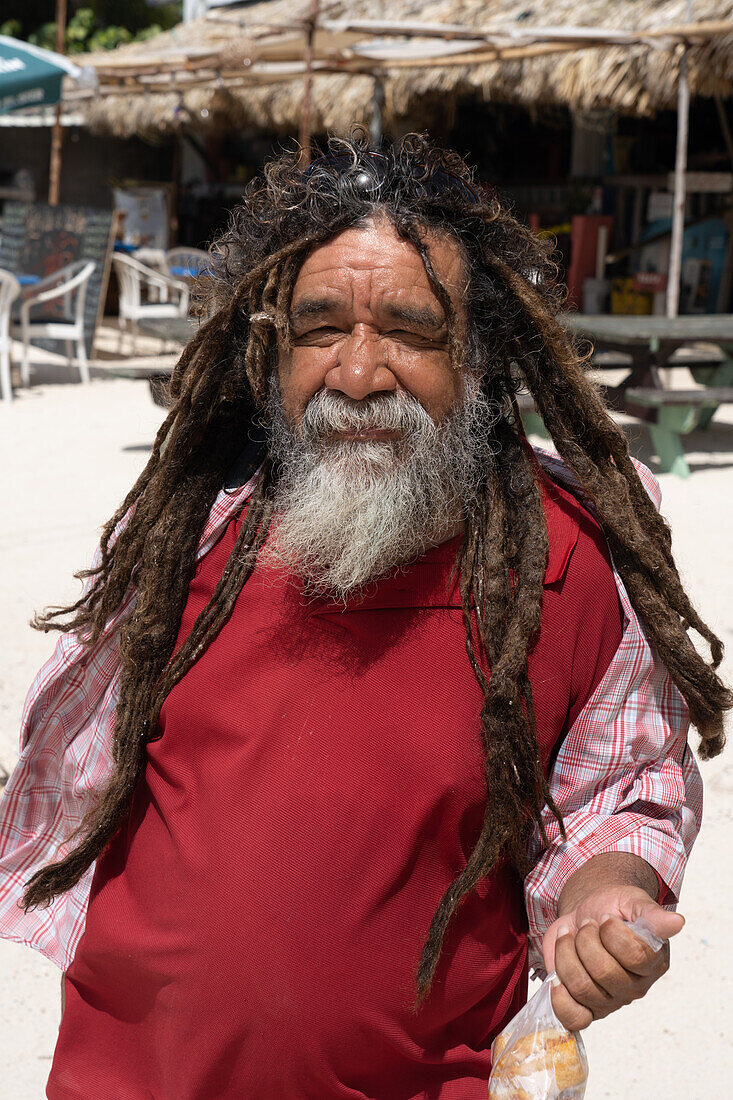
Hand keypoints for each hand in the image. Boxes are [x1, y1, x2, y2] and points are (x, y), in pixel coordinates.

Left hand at [542, 885, 684, 1029]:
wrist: (584, 915)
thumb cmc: (612, 908)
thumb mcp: (632, 901)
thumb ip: (651, 913)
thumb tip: (677, 922)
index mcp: (652, 962)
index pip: (634, 956)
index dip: (612, 932)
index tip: (605, 917)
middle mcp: (634, 987)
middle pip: (604, 972)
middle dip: (586, 939)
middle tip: (587, 925)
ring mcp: (610, 1001)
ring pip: (582, 987)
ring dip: (566, 953)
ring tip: (570, 937)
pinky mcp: (585, 1007)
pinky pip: (574, 1019)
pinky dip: (561, 1000)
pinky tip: (557, 978)